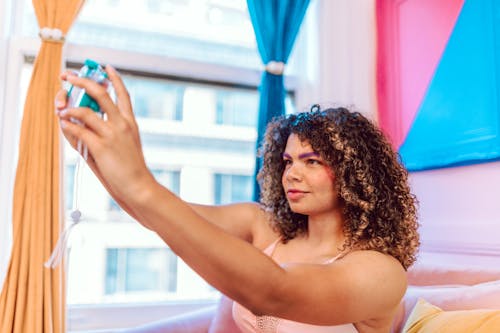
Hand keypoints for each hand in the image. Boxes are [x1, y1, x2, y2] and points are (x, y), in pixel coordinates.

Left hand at [56, 65, 155, 209]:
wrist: (138, 186)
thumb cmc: (130, 169)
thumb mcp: (122, 146)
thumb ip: (103, 133)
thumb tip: (77, 124)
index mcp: (130, 122)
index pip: (123, 94)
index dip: (114, 78)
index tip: (105, 67)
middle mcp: (122, 123)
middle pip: (100, 93)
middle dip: (81, 81)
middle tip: (67, 76)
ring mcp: (112, 134)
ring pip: (85, 110)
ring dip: (68, 107)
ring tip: (61, 109)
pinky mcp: (101, 146)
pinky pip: (78, 129)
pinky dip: (67, 125)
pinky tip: (64, 124)